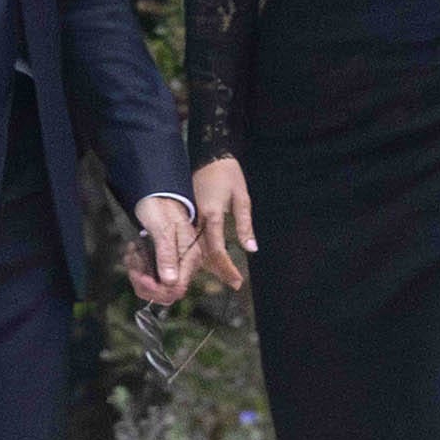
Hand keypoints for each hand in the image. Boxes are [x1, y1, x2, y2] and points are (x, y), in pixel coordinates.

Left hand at [123, 193, 196, 306]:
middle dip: (145, 283)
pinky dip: (138, 267)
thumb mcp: (163, 229)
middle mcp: (185, 263)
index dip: (157, 289)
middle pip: (165, 292)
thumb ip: (166, 254)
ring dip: (139, 274)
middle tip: (134, 264)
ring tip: (133, 254)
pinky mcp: (164, 261)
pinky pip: (150, 275)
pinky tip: (134, 253)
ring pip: (155, 286)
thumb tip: (170, 281)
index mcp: (190, 256)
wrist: (156, 194)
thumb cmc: (161, 206)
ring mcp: (174, 263)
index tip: (141, 277)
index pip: (177, 289)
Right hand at [191, 155, 255, 290]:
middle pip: (204, 254)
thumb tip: (251, 248)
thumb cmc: (227, 174)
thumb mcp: (242, 198)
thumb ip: (244, 224)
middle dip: (220, 271)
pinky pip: (193, 240)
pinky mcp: (188, 215)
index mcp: (211, 214)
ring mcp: (190, 217)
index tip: (238, 281)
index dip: (227, 268)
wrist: (208, 155)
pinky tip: (211, 259)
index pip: (217, 250)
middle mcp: (197, 219)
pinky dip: (202, 253)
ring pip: (196, 249)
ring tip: (226, 276)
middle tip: (235, 283)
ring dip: (210, 265)